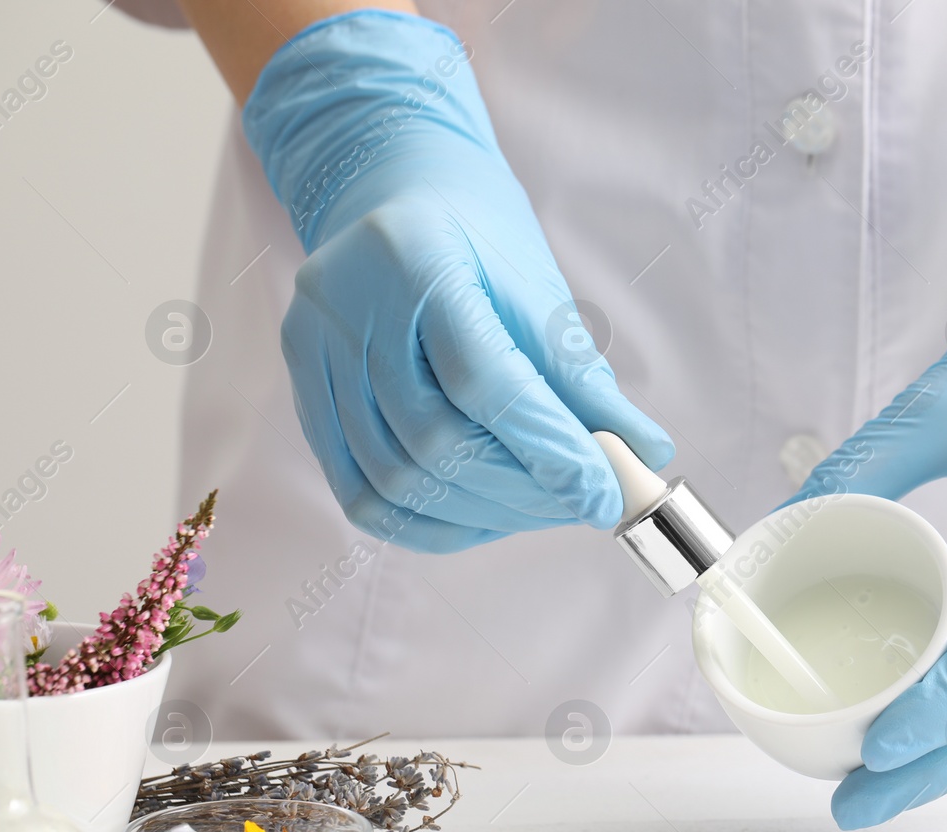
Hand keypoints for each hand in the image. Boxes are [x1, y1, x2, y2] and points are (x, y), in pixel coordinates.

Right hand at [243, 12, 670, 551]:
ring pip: (395, 479)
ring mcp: (315, 349)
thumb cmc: (477, 239)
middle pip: (435, 442)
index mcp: (417, 260)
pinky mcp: (302, 388)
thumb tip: (645, 453)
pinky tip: (482, 516)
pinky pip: (358, 492)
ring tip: (542, 507)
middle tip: (581, 502)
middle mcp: (351, 304)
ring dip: (484, 513)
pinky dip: (429, 522)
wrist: (394, 193)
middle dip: (522, 491)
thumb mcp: (538, 291)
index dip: (550, 451)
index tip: (605, 495)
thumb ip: (584, 379)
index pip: (484, 382)